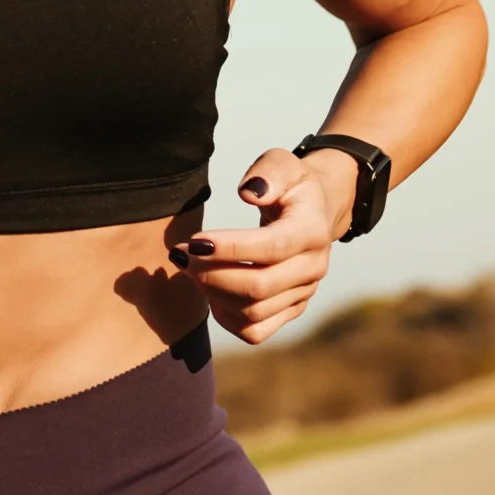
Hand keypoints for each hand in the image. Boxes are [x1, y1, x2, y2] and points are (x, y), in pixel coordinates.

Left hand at [172, 146, 358, 342]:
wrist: (315, 211)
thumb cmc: (290, 185)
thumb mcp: (282, 163)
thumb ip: (267, 172)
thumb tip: (249, 193)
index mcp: (312, 231)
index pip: (270, 248)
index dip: (229, 248)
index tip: (191, 242)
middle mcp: (313, 268)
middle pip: (259, 287)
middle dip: (211, 274)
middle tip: (180, 255)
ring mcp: (303, 293)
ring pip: (254, 312)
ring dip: (213, 294)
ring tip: (190, 269)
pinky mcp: (292, 309)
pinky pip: (256, 331)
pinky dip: (226, 318)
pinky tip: (209, 291)